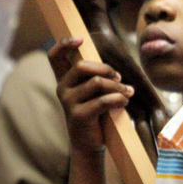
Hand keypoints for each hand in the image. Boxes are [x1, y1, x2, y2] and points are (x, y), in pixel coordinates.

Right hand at [48, 37, 133, 152]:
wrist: (89, 144)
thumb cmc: (95, 114)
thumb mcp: (93, 93)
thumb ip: (95, 78)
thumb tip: (112, 70)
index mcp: (64, 80)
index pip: (54, 56)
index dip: (64, 44)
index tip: (80, 39)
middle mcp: (61, 89)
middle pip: (82, 66)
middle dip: (105, 68)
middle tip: (119, 77)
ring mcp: (68, 102)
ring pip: (97, 83)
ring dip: (117, 86)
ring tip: (128, 92)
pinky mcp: (78, 115)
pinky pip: (102, 100)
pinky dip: (118, 98)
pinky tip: (124, 101)